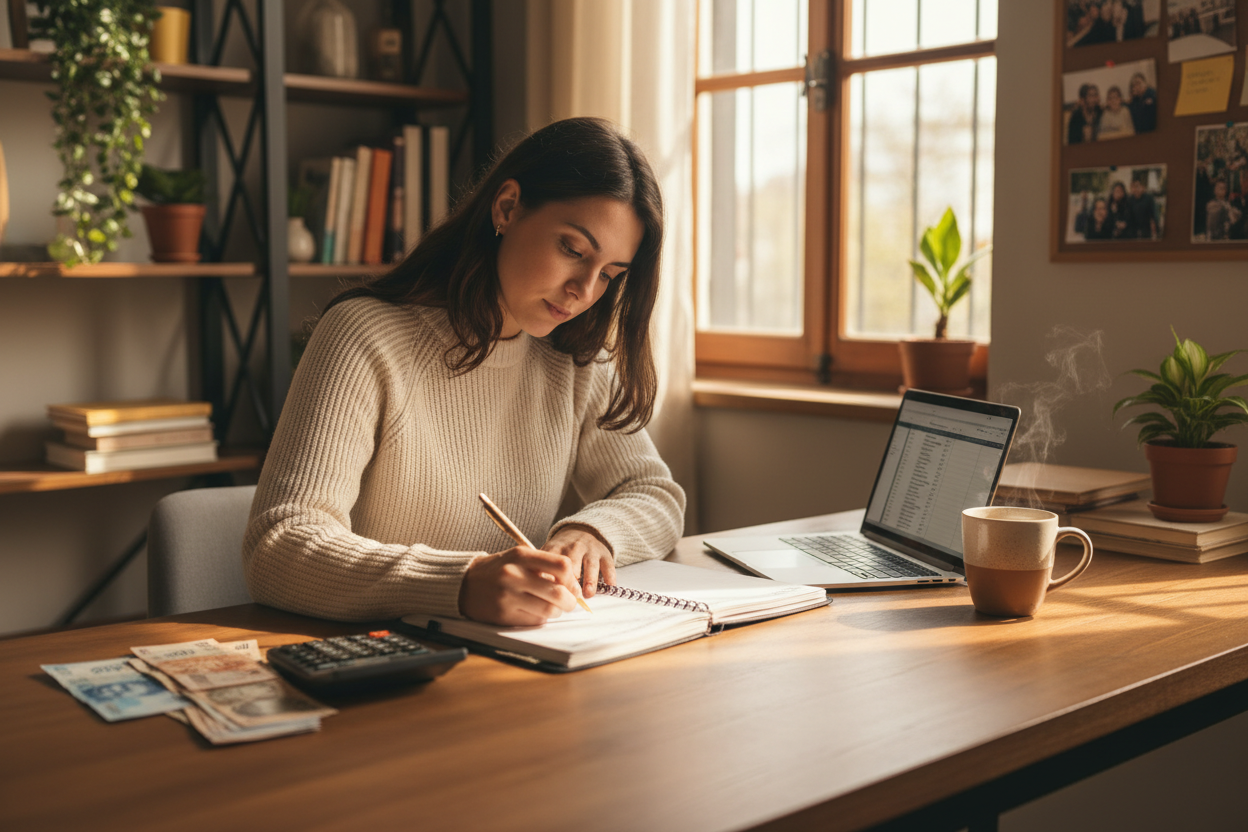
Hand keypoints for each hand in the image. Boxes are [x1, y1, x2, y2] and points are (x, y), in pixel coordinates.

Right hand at [459, 547, 579, 625]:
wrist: (463, 585)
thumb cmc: (496, 570)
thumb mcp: (517, 558)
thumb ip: (542, 566)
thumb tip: (572, 585)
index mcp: (520, 556)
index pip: (561, 566)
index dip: (572, 579)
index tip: (572, 586)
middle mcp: (514, 575)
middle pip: (558, 592)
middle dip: (570, 601)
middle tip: (570, 603)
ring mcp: (508, 596)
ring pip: (548, 610)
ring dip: (557, 612)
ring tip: (553, 608)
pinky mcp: (503, 615)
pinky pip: (534, 620)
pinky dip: (541, 618)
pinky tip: (534, 612)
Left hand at [544, 524, 615, 597]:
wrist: (581, 530)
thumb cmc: (561, 550)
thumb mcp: (548, 553)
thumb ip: (542, 569)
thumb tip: (537, 594)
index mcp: (556, 548)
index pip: (551, 564)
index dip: (550, 580)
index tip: (549, 594)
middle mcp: (573, 548)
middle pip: (571, 565)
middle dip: (570, 582)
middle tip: (568, 598)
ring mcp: (591, 550)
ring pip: (590, 565)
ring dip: (589, 580)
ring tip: (587, 594)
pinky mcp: (605, 554)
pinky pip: (608, 565)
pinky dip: (609, 576)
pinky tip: (609, 587)